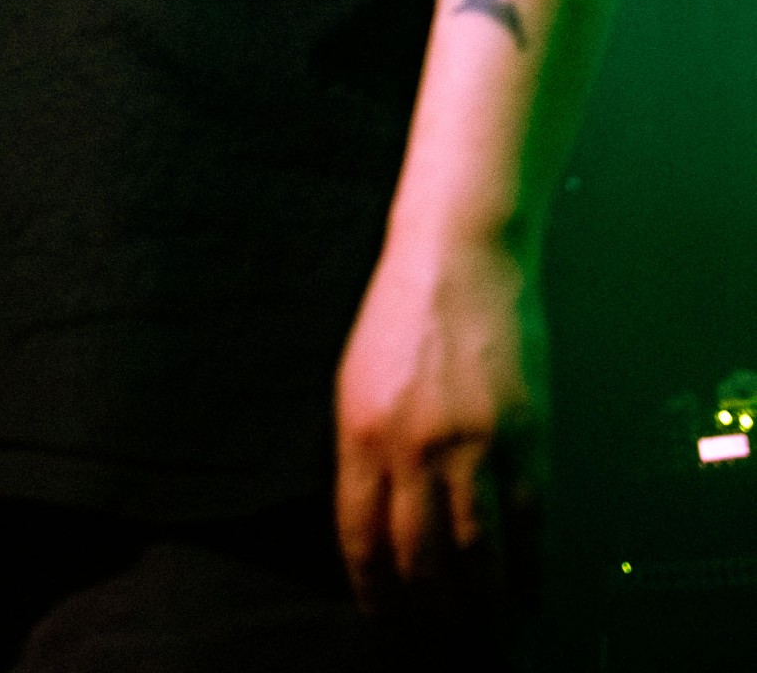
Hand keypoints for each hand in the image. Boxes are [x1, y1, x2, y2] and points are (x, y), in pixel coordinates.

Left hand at [334, 235, 546, 620]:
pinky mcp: (525, 435)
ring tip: (487, 626)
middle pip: (419, 560)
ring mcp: (473, 443)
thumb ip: (364, 454)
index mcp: (361, 433)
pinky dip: (531, 569)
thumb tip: (375, 528)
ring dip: (483, 603)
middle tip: (441, 634)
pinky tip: (530, 591)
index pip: (360, 540)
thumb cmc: (403, 313)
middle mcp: (413, 446)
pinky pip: (529, 523)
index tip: (385, 619)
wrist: (459, 254)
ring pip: (477, 555)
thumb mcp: (357, 382)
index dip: (375, 592)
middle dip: (430, 610)